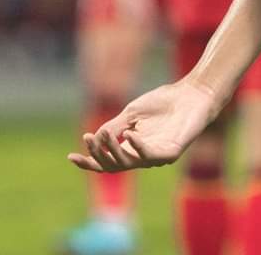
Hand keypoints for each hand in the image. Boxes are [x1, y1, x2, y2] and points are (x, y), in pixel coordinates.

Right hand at [67, 77, 221, 172]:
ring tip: (102, 136)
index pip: (107, 161)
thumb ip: (115, 126)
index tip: (71, 156)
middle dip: (98, 154)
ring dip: (113, 151)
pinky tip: (130, 135)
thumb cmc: (162, 103)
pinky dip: (138, 147)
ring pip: (129, 163)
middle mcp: (143, 156)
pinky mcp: (171, 152)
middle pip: (114, 166)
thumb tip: (96, 137)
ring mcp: (157, 156)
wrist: (190, 95)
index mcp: (132, 148)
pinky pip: (151, 156)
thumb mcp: (131, 114)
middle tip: (88, 138)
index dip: (89, 161)